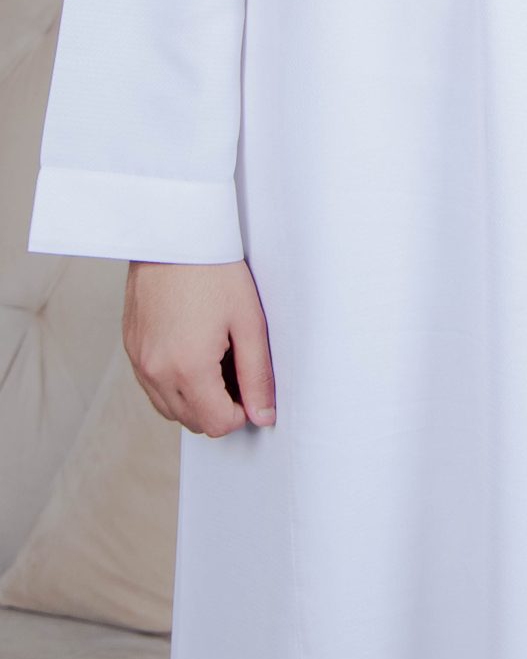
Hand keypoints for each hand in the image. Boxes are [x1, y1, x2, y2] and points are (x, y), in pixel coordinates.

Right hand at [124, 259, 275, 436]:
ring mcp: (138, 360)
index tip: (250, 382)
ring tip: (216, 356)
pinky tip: (193, 349)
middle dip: (219, 406)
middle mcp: (155, 371)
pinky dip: (174, 382)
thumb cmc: (215, 270)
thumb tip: (263, 415)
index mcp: (187, 368)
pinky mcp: (130, 347)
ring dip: (195, 398)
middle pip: (192, 421)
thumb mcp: (249, 322)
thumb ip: (257, 375)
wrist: (175, 233)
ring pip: (169, 408)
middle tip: (236, 365)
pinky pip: (152, 385)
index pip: (216, 425)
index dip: (241, 411)